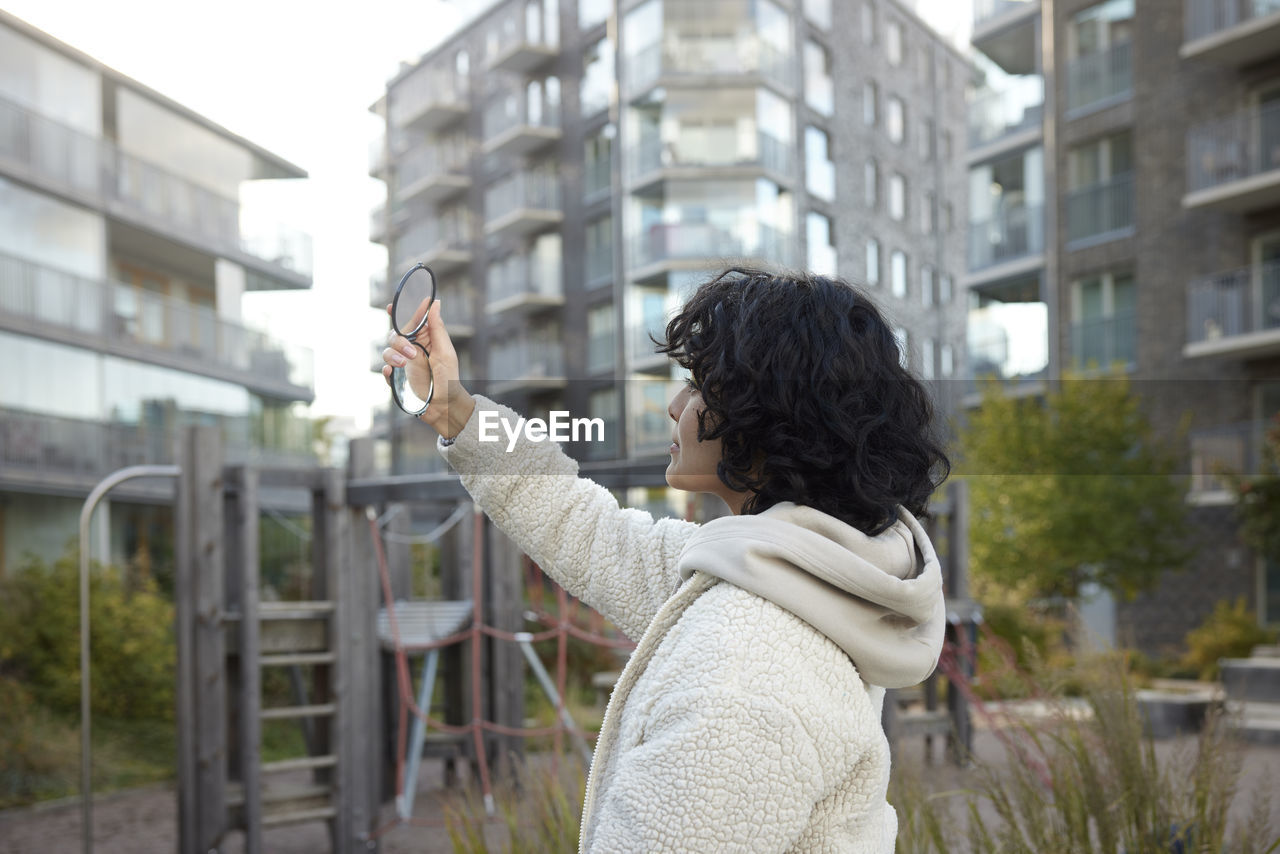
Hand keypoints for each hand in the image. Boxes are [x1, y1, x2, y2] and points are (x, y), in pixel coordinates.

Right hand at [381, 299, 475, 438]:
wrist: (444, 406)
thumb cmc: (449, 378)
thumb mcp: (445, 352)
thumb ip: (437, 328)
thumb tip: (435, 303)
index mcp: (424, 340)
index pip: (410, 321)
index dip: (399, 311)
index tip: (391, 306)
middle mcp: (411, 349)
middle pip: (394, 335)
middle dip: (398, 341)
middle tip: (411, 353)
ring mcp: (403, 364)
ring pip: (387, 351)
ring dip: (393, 355)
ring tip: (404, 364)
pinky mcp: (397, 379)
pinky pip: (385, 371)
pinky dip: (386, 369)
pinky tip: (391, 371)